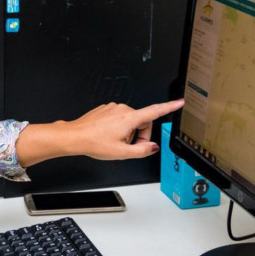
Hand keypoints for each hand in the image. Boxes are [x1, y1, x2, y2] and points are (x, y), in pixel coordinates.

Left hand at [15, 99, 184, 167]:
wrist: (75, 136)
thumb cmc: (94, 142)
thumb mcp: (122, 153)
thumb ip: (142, 151)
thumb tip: (152, 147)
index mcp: (129, 118)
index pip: (155, 111)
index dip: (169, 107)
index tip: (179, 102)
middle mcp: (122, 109)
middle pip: (142, 121)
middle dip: (139, 135)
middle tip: (129, 147)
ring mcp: (113, 108)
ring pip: (130, 121)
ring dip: (128, 133)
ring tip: (115, 143)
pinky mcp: (106, 109)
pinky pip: (119, 119)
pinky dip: (119, 128)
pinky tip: (108, 136)